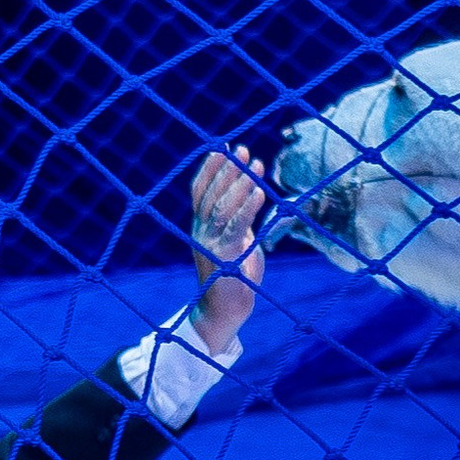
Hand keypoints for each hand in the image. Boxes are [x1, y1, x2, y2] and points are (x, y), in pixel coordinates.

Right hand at [189, 144, 268, 356]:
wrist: (225, 312)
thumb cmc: (236, 278)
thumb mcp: (239, 243)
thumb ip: (241, 221)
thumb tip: (251, 195)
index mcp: (201, 227)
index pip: (200, 191)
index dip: (211, 168)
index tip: (225, 147)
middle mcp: (201, 232)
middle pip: (211, 194)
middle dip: (228, 169)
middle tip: (244, 150)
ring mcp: (210, 244)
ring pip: (222, 207)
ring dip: (240, 183)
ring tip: (256, 165)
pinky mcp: (223, 257)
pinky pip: (236, 227)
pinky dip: (248, 208)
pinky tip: (259, 192)